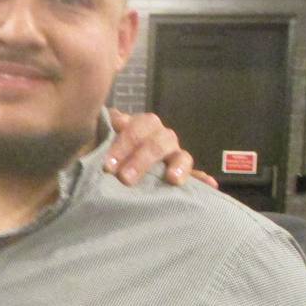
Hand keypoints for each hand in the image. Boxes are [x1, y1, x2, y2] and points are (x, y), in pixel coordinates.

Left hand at [103, 107, 217, 187]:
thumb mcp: (96, 144)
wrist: (107, 170)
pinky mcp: (180, 173)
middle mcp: (157, 137)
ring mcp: (171, 154)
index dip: (124, 143)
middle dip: (142, 160)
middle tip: (125, 179)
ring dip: (177, 166)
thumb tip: (115, 120)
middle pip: (158, 141)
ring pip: (179, 154)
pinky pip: (194, 174)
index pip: (137, 127)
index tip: (108, 165)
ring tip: (172, 179)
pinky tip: (210, 184)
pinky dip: (201, 179)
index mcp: (138, 126)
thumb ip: (102, 133)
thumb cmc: (101, 156)